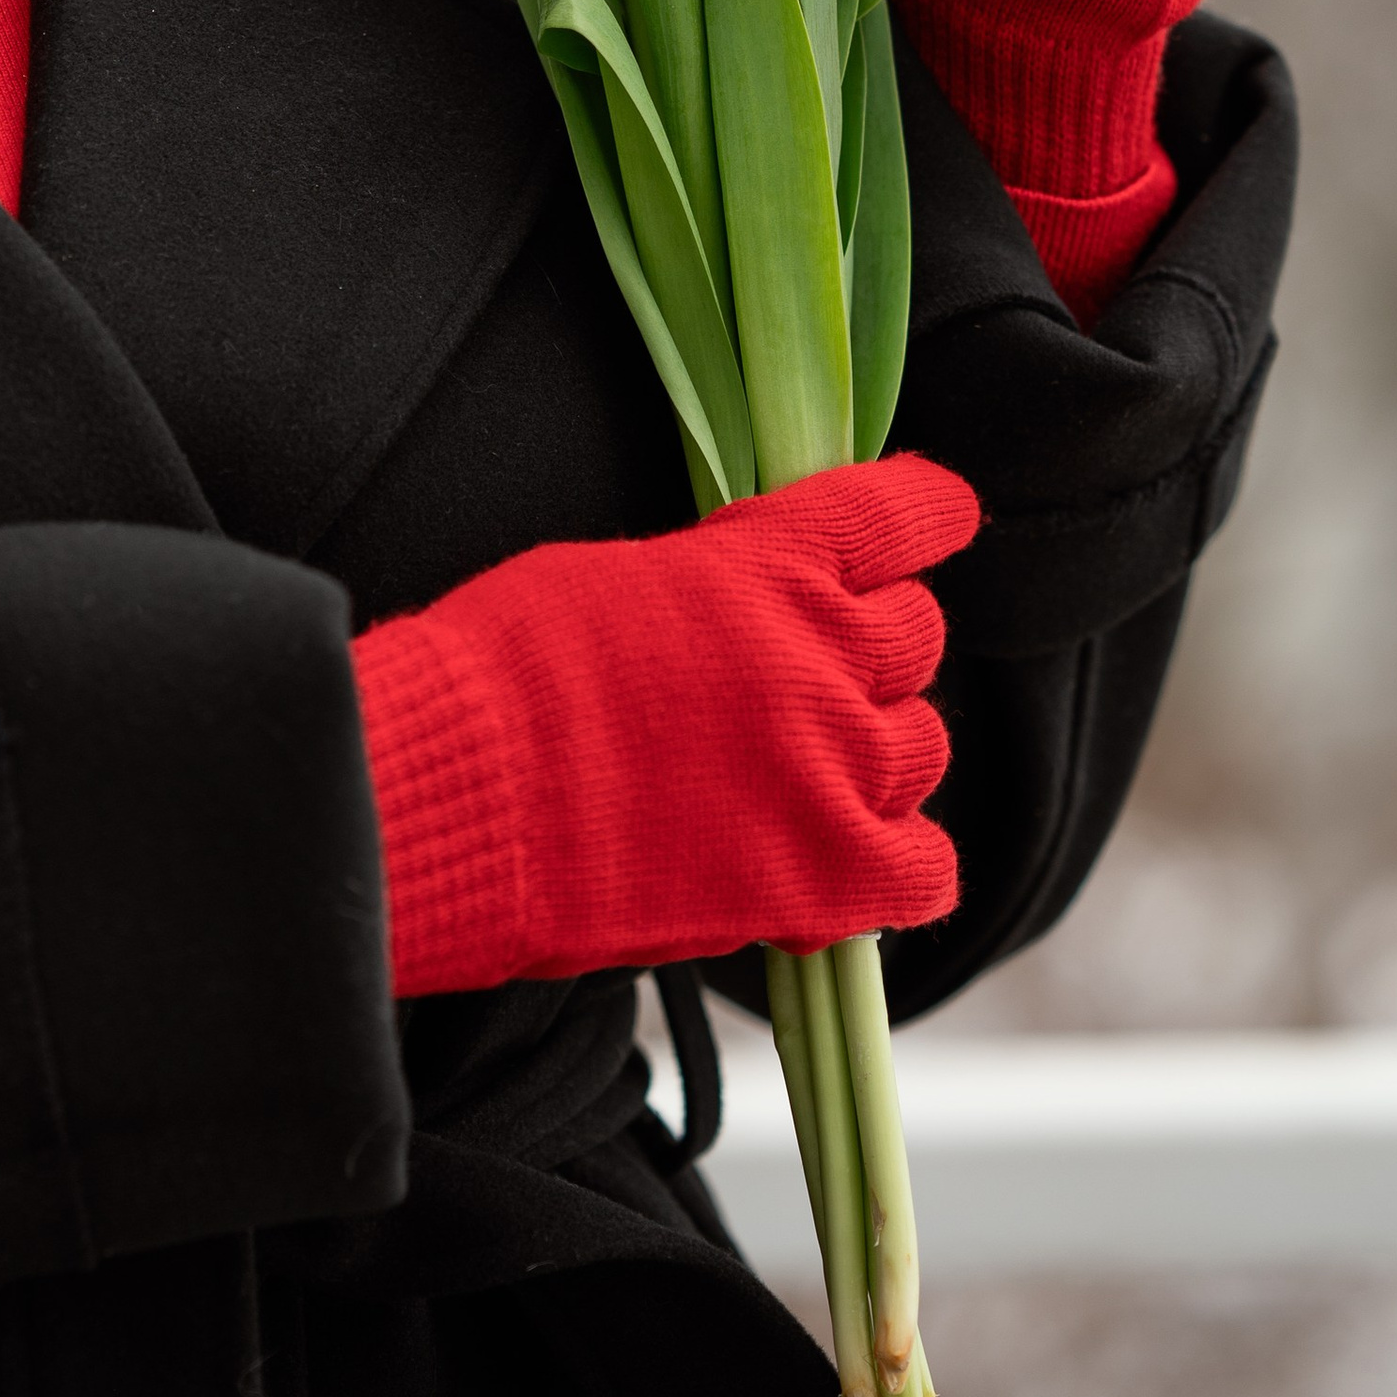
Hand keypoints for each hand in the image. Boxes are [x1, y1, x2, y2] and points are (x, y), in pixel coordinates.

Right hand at [350, 456, 976, 995]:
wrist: (454, 794)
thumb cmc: (497, 673)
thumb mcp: (613, 575)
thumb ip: (711, 585)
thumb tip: (740, 608)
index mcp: (766, 561)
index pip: (900, 515)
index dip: (928, 517)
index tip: (942, 519)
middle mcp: (820, 654)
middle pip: (916, 639)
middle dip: (868, 655)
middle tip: (801, 686)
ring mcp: (830, 770)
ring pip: (921, 749)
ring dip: (873, 758)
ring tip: (798, 782)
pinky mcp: (822, 881)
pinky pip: (925, 873)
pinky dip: (896, 868)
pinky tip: (845, 866)